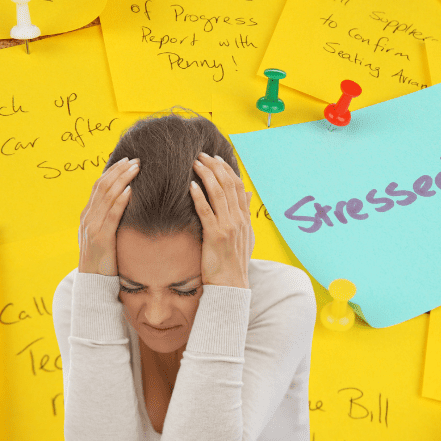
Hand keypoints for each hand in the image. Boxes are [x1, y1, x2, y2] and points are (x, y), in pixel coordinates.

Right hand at [78, 157, 140, 275]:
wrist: (93, 282)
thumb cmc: (104, 258)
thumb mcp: (104, 234)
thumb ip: (109, 219)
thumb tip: (126, 202)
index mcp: (87, 214)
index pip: (99, 185)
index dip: (113, 171)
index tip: (127, 160)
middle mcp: (87, 217)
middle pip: (103, 186)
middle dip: (120, 170)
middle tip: (136, 159)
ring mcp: (92, 226)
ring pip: (107, 196)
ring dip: (123, 179)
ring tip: (136, 168)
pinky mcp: (101, 238)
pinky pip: (111, 215)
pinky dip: (120, 201)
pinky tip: (130, 190)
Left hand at [189, 152, 252, 288]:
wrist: (231, 285)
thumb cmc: (234, 262)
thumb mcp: (246, 235)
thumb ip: (246, 213)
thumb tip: (249, 194)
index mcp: (244, 218)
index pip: (238, 186)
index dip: (227, 169)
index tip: (216, 158)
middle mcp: (238, 219)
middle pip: (228, 185)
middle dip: (215, 167)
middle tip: (201, 155)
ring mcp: (228, 226)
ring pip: (218, 193)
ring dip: (206, 175)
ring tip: (195, 163)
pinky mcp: (215, 235)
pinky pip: (206, 211)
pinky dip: (199, 197)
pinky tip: (191, 186)